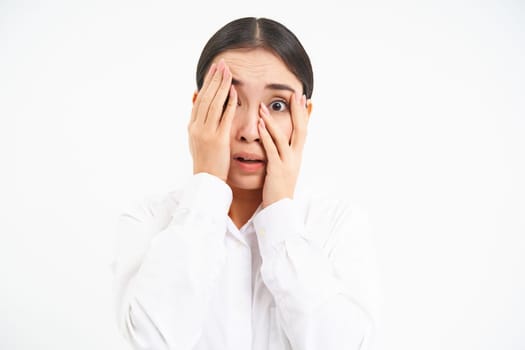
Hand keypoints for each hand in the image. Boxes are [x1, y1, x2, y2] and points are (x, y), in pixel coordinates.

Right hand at [188, 60, 236, 180]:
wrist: (207, 180)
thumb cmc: (206, 160)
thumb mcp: (196, 138)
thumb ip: (197, 119)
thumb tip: (195, 97)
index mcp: (192, 126)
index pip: (200, 99)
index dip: (206, 83)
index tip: (213, 70)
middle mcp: (197, 127)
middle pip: (206, 98)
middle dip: (214, 80)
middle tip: (221, 64)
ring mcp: (207, 132)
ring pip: (214, 104)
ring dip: (221, 86)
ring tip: (228, 72)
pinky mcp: (218, 139)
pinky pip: (225, 117)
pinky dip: (229, 103)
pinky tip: (234, 92)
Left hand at [258, 93, 308, 207]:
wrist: (280, 208)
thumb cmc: (279, 188)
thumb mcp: (284, 167)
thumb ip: (282, 153)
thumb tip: (280, 141)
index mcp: (298, 156)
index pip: (303, 130)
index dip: (303, 114)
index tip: (302, 98)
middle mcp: (296, 157)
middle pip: (300, 130)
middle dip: (297, 112)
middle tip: (294, 95)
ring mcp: (287, 163)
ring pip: (283, 137)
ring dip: (273, 121)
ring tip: (264, 107)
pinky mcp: (277, 170)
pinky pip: (271, 149)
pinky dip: (266, 136)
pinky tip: (260, 126)